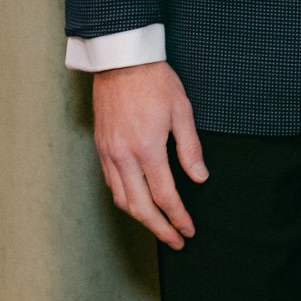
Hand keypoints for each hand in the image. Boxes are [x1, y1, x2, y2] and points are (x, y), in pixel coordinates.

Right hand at [92, 60, 205, 249]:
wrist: (121, 60)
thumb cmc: (155, 81)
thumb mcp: (182, 111)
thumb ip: (190, 148)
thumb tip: (199, 178)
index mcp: (147, 149)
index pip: (165, 196)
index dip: (178, 217)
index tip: (188, 231)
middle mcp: (124, 156)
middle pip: (140, 207)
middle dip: (159, 228)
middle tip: (175, 240)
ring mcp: (109, 153)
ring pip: (122, 199)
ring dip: (141, 218)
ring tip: (158, 226)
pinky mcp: (101, 147)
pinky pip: (111, 183)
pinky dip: (125, 199)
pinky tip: (137, 201)